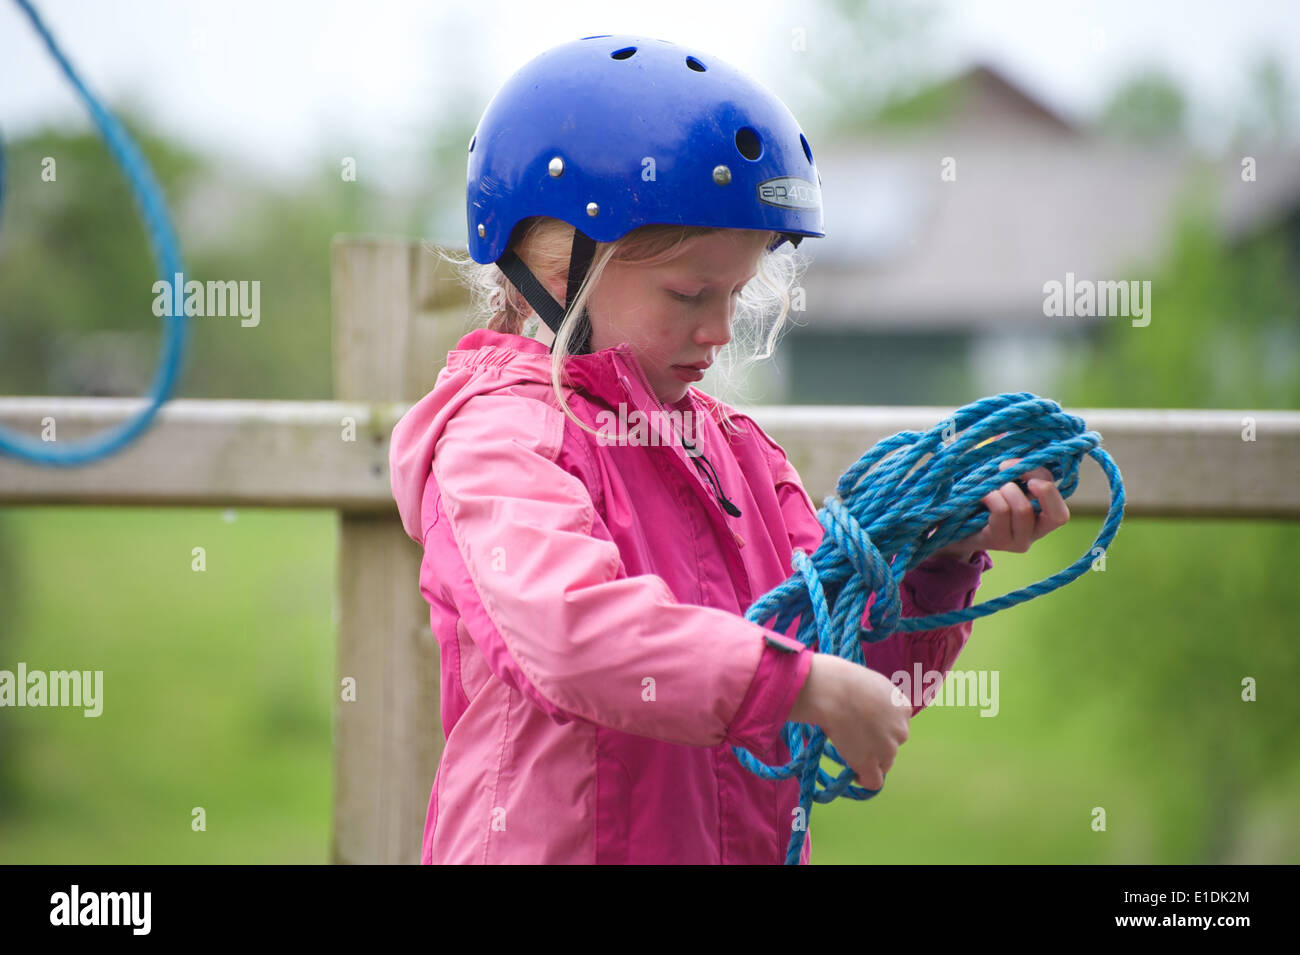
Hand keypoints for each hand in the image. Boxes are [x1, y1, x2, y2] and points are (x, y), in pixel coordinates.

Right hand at [787, 654, 910, 789]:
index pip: (897, 725)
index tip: (866, 726)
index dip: (881, 727)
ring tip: (849, 751)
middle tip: (854, 737)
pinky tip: (854, 773)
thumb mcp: (870, 683)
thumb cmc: (842, 679)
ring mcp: (888, 749)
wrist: (833, 691)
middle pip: (892, 745)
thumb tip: (863, 708)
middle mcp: (901, 729)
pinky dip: (864, 779)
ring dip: (870, 759)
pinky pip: (873, 781)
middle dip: (877, 744)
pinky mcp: (871, 764)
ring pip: (884, 763)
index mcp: (903, 707)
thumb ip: (875, 699)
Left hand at [930, 457, 1070, 560]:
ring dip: (1005, 488)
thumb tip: (1007, 429)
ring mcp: (1019, 540)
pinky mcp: (999, 542)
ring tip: (990, 484)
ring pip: (1024, 509)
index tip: (1018, 460)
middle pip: (1057, 514)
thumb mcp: (996, 475)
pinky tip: (980, 494)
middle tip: (1006, 467)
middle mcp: (1037, 531)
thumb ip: (1009, 457)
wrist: (947, 526)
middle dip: (1035, 483)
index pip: (1061, 497)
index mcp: (1043, 512)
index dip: (1044, 475)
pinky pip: (1002, 512)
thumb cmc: (977, 495)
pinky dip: (991, 496)